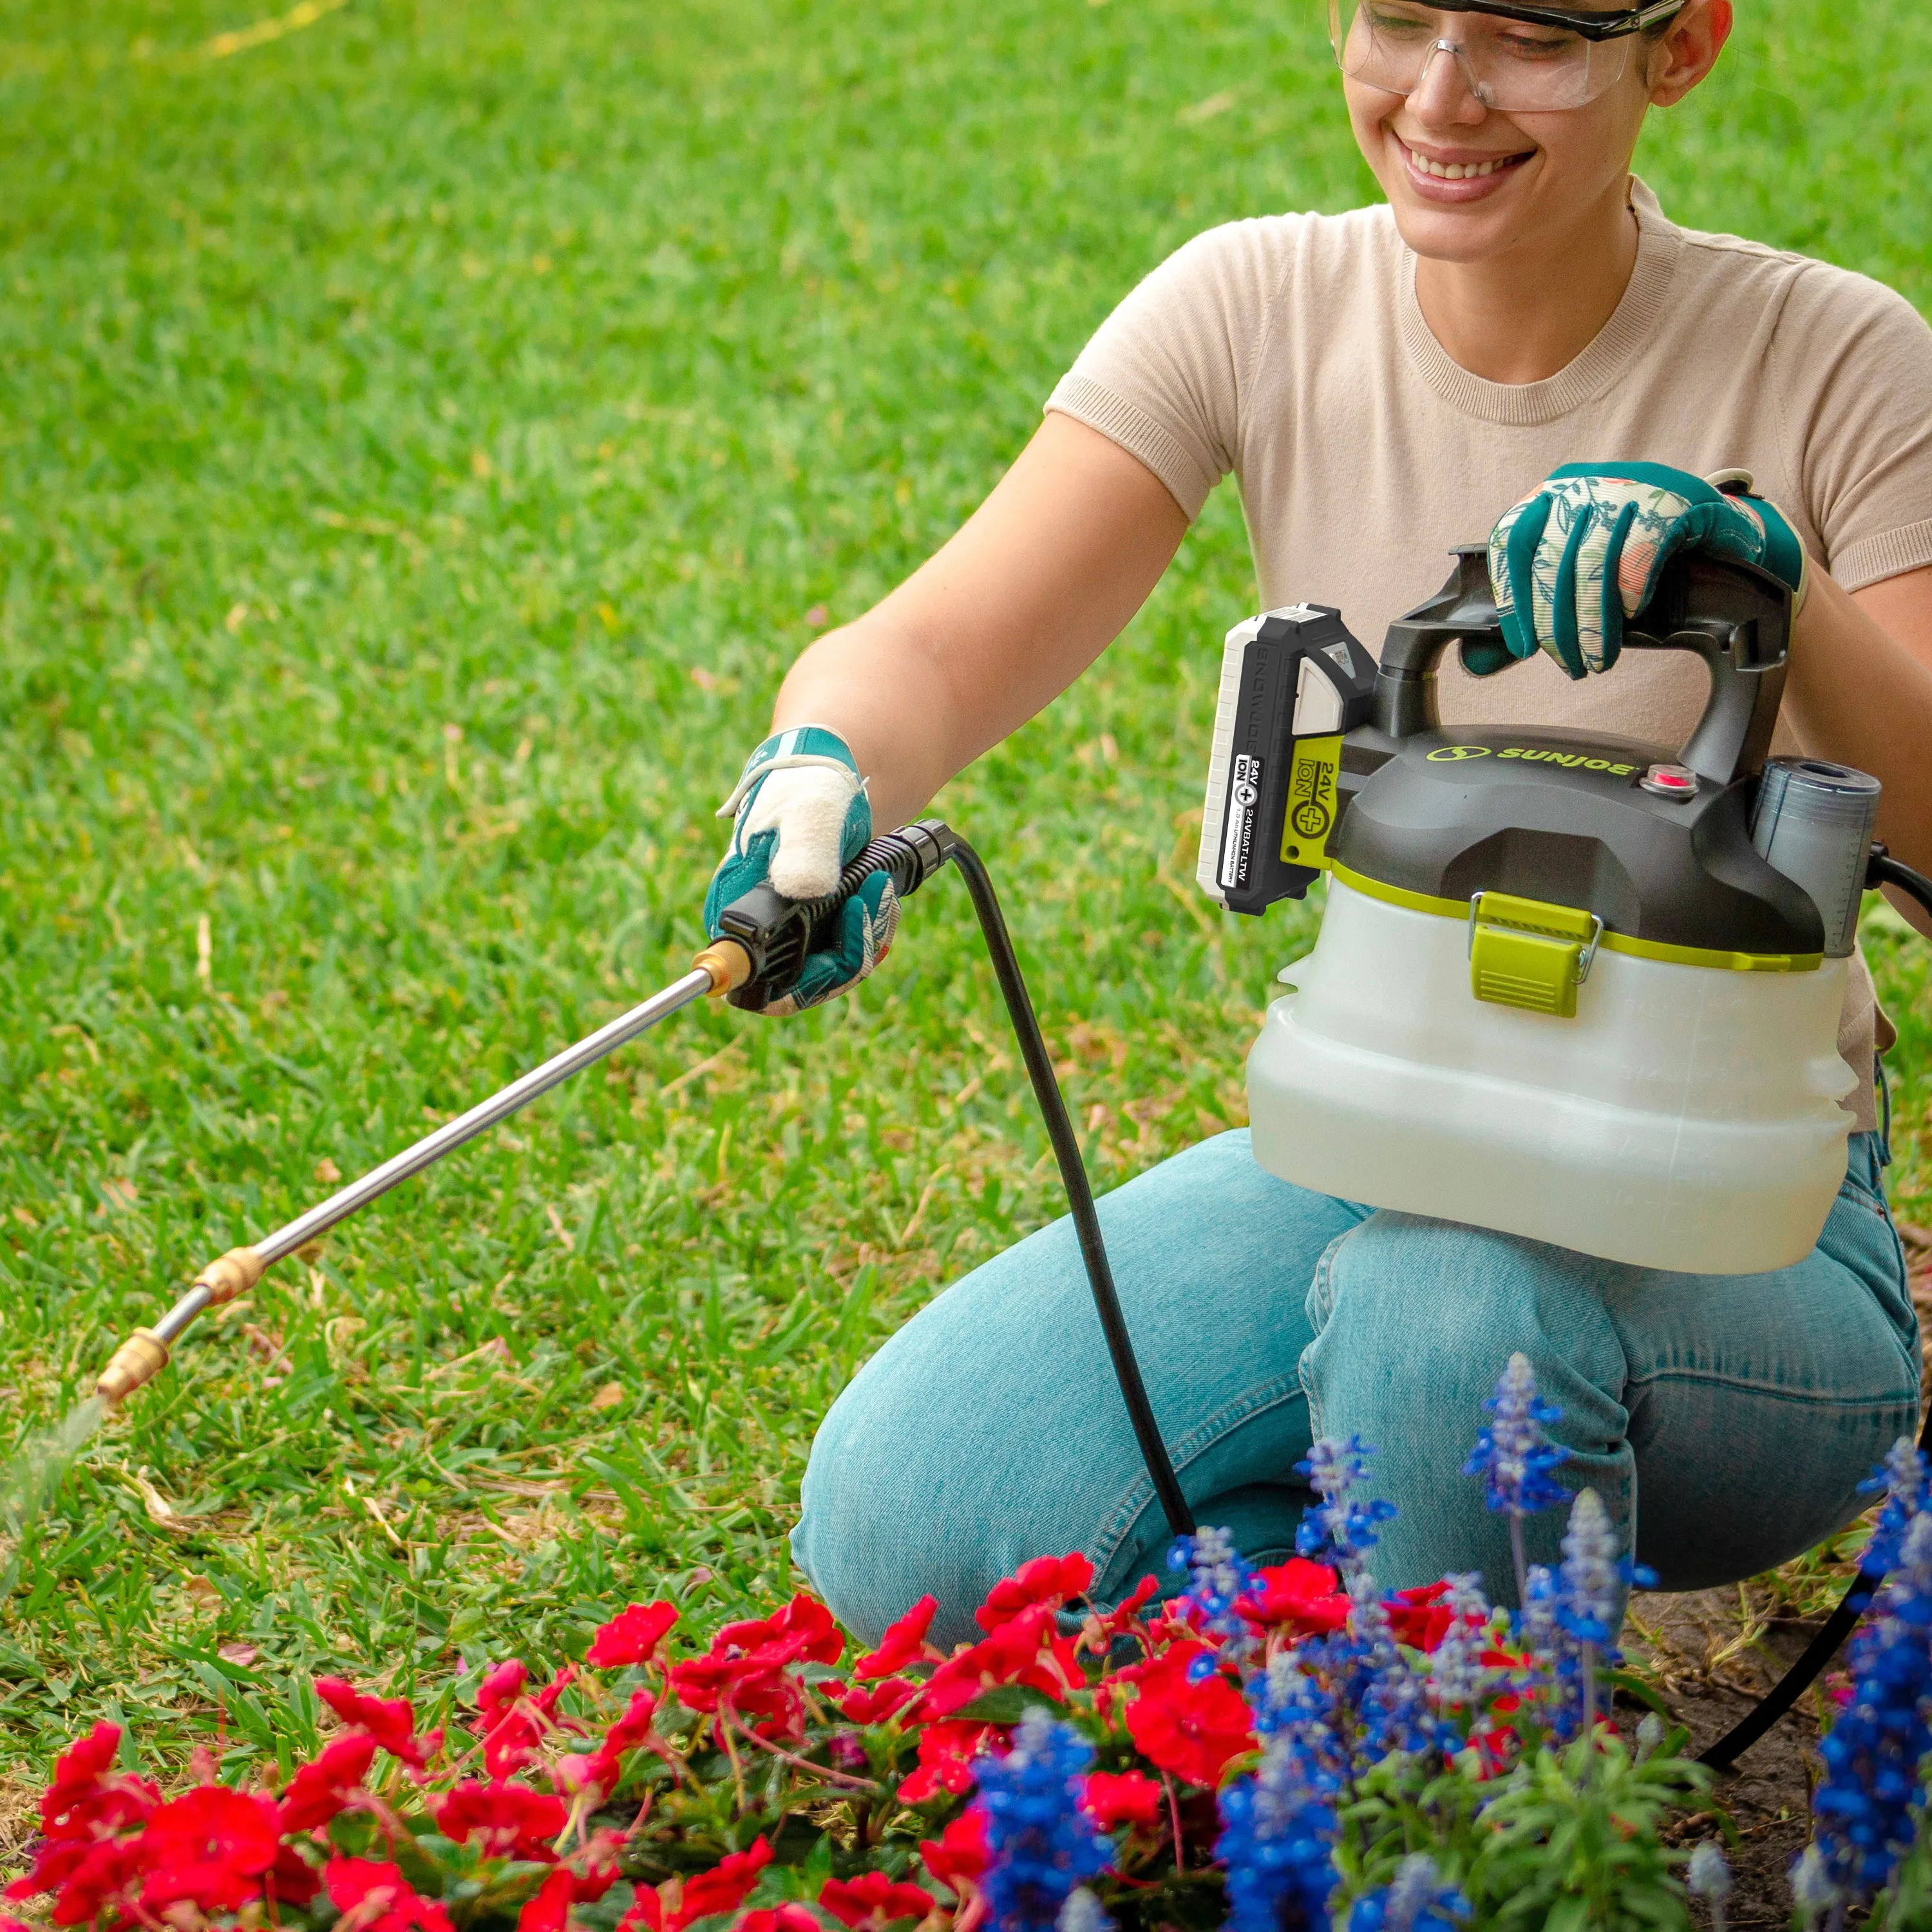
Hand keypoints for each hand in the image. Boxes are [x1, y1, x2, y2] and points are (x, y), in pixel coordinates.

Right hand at [702, 725, 900, 1015]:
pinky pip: (849, 949)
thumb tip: (802, 892)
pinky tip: (880, 891)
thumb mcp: (808, 814)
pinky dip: (871, 927)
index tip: (839, 954)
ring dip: (866, 935)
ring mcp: (792, 928)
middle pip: (803, 984)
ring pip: (833, 969)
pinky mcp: (820, 923)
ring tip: (879, 886)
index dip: (798, 985)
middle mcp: (761, 928)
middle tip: (869, 904)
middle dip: (848, 954)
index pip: (754, 983)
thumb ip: (802, 852)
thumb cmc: (808, 788)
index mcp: (738, 911)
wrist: (832, 775)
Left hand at [1484, 461, 1809, 678]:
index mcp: (1550, 496)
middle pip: (1551, 561)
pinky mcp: (1670, 501)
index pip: (1510, 541)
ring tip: (1596, 661)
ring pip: (1592, 564)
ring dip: (1592, 623)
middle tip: (1568, 666)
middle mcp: (1583, 485)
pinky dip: (1628, 593)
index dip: (1511, 598)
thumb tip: (1474, 664)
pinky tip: (1631, 618)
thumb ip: (1528, 615)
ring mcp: (1627, 487)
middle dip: (1555, 624)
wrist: (1716, 528)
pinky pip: (1638, 554)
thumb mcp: (1580, 578)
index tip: (1522, 648)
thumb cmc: (1636, 557)